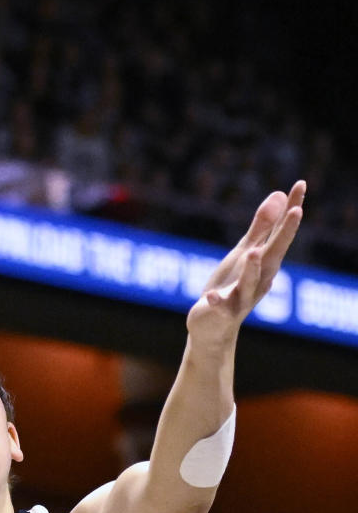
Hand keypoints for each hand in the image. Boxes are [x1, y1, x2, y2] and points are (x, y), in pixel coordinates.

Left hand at [187, 182, 305, 342]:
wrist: (214, 328)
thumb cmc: (232, 286)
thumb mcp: (245, 252)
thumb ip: (261, 227)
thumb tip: (279, 195)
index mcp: (266, 262)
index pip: (280, 232)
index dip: (291, 209)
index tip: (301, 184)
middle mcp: (260, 279)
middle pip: (273, 255)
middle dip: (284, 235)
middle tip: (296, 211)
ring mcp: (241, 297)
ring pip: (250, 283)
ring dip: (253, 269)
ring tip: (253, 253)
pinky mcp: (221, 312)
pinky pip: (220, 307)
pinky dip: (217, 302)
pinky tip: (211, 296)